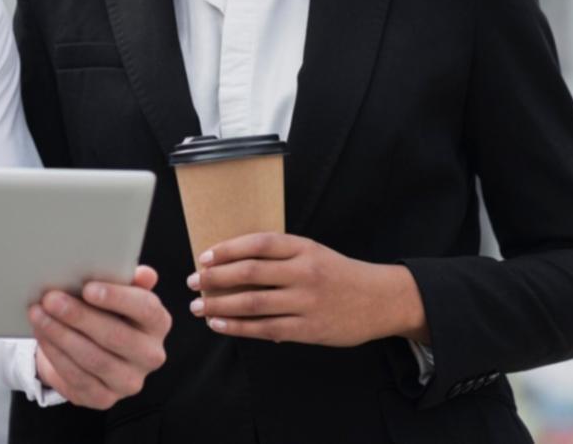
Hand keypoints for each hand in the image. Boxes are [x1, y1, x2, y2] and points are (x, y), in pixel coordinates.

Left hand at [30, 265, 170, 409]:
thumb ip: (128, 279)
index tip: (88, 288)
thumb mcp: (115, 290)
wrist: (86, 344)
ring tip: (39, 314)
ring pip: (94, 359)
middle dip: (79, 316)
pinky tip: (42, 336)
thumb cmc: (104, 310)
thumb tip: (145, 275)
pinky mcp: (104, 398)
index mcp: (158, 323)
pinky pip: (78, 378)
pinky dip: (56, 355)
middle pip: (116, 336)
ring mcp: (129, 381)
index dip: (117, 298)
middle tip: (51, 299)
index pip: (146, 309)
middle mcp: (150, 355)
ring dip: (61, 335)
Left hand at [188, 232, 428, 347]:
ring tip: (199, 307)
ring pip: (254, 303)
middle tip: (193, 282)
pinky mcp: (309, 329)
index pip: (257, 244)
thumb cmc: (337, 273)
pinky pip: (266, 329)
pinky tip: (220, 325)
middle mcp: (304, 272)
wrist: (380, 299)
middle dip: (215, 278)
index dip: (227, 249)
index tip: (204, 257)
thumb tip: (231, 264)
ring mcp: (307, 302)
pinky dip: (239, 327)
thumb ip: (278, 256)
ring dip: (220, 306)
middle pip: (250, 273)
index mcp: (303, 247)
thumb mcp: (312, 252)